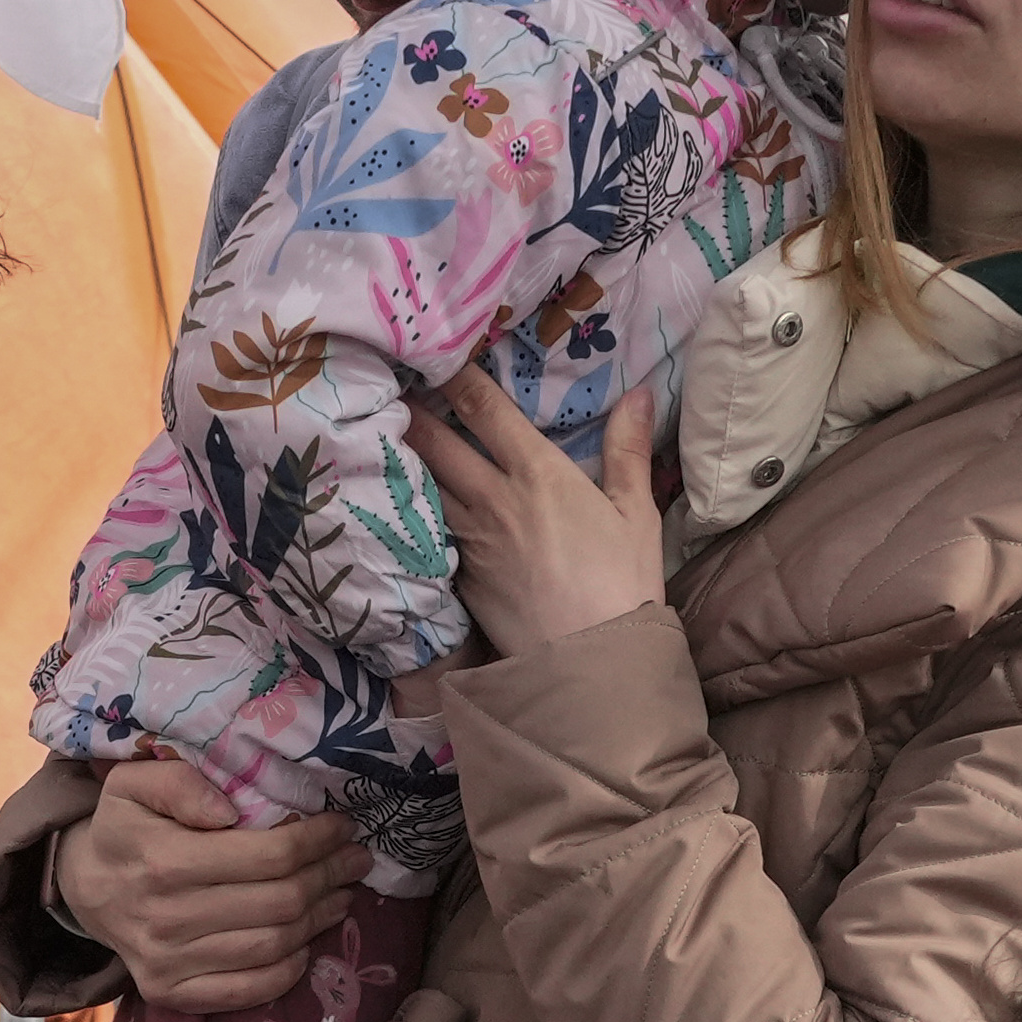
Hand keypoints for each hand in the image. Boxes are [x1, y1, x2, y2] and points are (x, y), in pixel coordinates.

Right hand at [56, 761, 359, 1017]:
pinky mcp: (170, 995)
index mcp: (163, 861)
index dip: (317, 842)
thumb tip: (228, 809)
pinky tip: (306, 942)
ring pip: (272, 947)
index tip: (342, 827)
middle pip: (279, 903)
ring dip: (319, 920)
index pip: (267, 857)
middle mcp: (167, 918)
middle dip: (329, 878)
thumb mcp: (134, 784)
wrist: (82, 888)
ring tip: (341, 895)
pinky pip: (248, 990)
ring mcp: (168, 964)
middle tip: (355, 860)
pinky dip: (289, 969)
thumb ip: (178, 783)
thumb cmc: (123, 828)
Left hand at [405, 369, 669, 664]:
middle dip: (411, 411)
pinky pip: (428, 533)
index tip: (436, 353)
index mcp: (537, 473)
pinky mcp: (458, 578)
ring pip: (422, 485)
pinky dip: (412, 511)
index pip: (484, 409)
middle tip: (387, 385)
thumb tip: (641, 392)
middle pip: (436, 443)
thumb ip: (629, 450)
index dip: (456, 375)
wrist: (591, 667)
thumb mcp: (637, 514)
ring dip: (402, 458)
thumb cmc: (624, 587)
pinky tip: (400, 502)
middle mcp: (492, 499)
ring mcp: (468, 540)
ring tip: (380, 434)